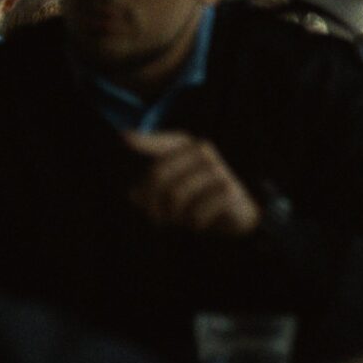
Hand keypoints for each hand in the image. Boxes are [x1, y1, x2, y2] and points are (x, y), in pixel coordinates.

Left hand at [123, 131, 261, 236]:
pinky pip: (197, 212)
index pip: (163, 143)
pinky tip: (197, 224)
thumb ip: (151, 189)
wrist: (239, 213)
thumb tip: (133, 195)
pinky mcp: (230, 190)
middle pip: (160, 175)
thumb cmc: (199, 197)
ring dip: (172, 216)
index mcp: (187, 145)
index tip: (123, 139)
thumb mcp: (174, 189)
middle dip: (150, 201)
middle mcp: (202, 151)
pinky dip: (193, 223)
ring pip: (176, 196)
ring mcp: (218, 169)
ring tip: (176, 221)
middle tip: (153, 218)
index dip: (144, 142)